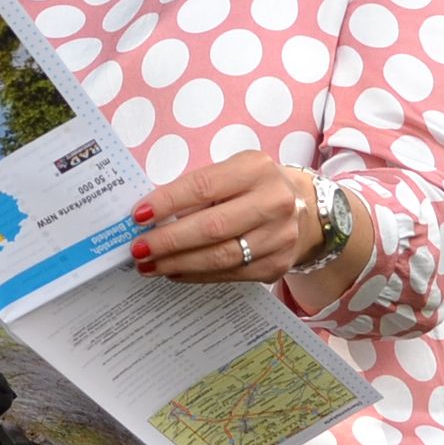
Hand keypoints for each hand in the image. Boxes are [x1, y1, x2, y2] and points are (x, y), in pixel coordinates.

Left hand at [129, 152, 312, 283]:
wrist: (305, 210)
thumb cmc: (254, 188)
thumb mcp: (233, 173)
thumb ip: (198, 190)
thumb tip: (151, 216)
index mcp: (256, 169)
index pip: (203, 187)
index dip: (167, 202)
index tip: (138, 215)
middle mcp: (274, 202)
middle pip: (211, 227)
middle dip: (168, 240)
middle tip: (138, 248)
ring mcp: (279, 237)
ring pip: (220, 256)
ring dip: (178, 263)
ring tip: (149, 265)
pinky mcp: (276, 265)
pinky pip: (229, 274)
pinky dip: (196, 275)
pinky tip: (174, 272)